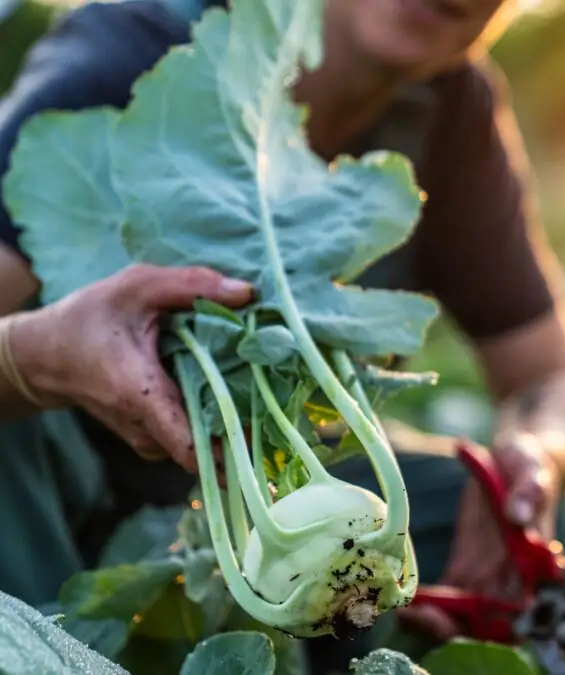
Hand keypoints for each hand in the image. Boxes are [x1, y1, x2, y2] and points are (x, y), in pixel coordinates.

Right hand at [10, 263, 252, 471]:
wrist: (43, 356)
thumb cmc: (87, 318)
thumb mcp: (136, 287)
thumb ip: (192, 286)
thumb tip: (247, 293)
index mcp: (142, 396)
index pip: (192, 448)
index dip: (233, 446)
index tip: (267, 427)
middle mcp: (147, 429)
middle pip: (209, 446)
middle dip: (244, 422)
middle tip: (276, 391)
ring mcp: (149, 439)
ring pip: (203, 442)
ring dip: (229, 418)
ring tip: (255, 385)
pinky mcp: (152, 437)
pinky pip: (191, 436)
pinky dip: (212, 416)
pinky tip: (229, 388)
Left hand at [397, 431, 560, 640]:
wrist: (513, 458)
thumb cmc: (528, 463)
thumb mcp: (531, 468)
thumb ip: (529, 491)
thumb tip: (519, 517)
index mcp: (535, 563)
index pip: (521, 610)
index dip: (495, 624)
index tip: (462, 615)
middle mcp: (512, 579)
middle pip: (486, 623)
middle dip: (452, 627)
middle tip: (415, 617)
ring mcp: (488, 577)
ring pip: (463, 616)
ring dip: (434, 621)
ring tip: (402, 613)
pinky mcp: (466, 568)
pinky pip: (447, 598)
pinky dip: (426, 606)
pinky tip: (401, 600)